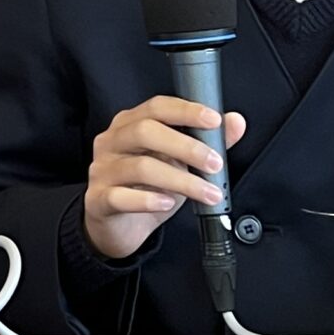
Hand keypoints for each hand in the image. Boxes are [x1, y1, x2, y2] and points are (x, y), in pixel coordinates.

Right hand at [81, 97, 245, 261]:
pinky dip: (148, 200)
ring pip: (141, 167)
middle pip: (146, 131)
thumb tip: (235, 122)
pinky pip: (121, 197)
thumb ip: (206, 142)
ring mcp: (102, 170)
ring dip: (181, 180)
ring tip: (207, 193)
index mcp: (130, 124)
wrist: (120, 227)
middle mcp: (112, 142)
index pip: (156, 107)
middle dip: (187, 147)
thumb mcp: (180, 164)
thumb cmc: (149, 189)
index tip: (214, 120)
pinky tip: (168, 203)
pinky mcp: (98, 199)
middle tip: (215, 164)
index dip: (186, 110)